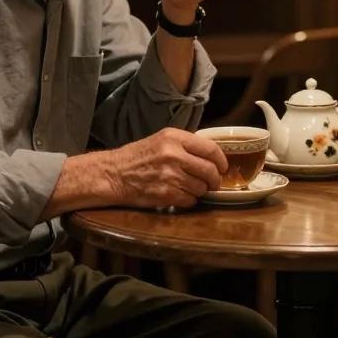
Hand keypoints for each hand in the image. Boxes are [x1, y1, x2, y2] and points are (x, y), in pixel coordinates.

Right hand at [107, 128, 227, 208]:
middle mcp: (174, 155)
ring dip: (200, 190)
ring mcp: (170, 175)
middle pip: (210, 170)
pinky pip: (190, 200)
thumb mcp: (162, 140)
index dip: (221, 161)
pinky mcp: (166, 194)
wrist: (114, 174)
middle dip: (215, 179)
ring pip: (201, 187)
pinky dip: (189, 200)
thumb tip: (212, 157)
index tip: (223, 167)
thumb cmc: (138, 156)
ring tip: (191, 187)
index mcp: (175, 138)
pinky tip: (180, 194)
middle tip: (213, 183)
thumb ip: (186, 145)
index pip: (210, 149)